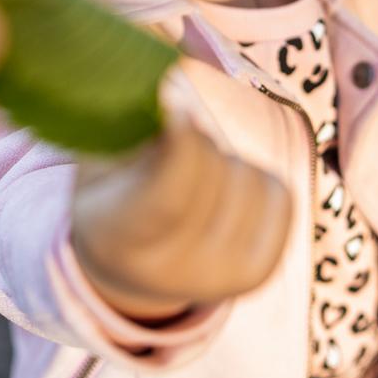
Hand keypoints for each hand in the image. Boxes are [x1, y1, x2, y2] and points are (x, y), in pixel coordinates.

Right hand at [70, 116, 291, 321]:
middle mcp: (172, 272)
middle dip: (195, 141)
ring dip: (224, 161)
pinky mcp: (257, 271)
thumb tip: (179, 99)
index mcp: (120, 241)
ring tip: (194, 175)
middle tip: (172, 145)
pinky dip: (258, 179)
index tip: (177, 104)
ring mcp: (220, 278)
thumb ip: (129, 132)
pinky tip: (228, 188)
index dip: (182, 143)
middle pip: (211, 172)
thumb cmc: (110, 196)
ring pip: (248, 179)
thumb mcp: (99, 164)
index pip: (169, 196)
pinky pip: (278, 197)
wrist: (130, 269)